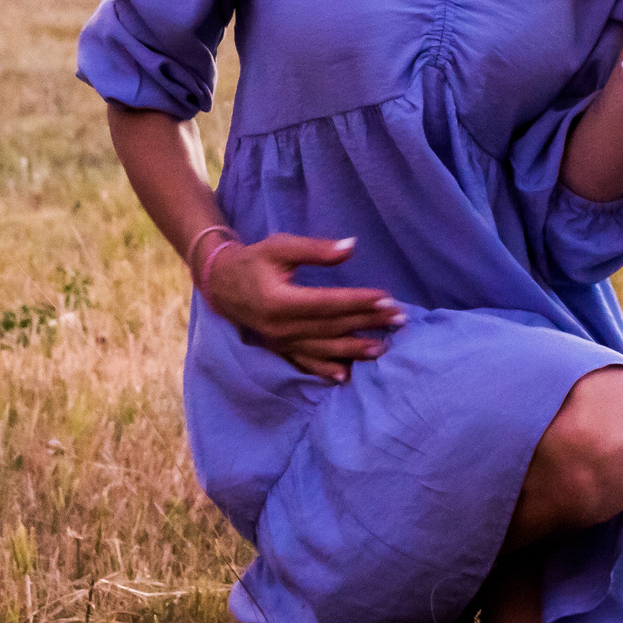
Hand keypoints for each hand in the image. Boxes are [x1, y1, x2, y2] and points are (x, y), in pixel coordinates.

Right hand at [201, 234, 401, 383]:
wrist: (222, 285)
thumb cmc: (255, 261)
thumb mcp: (280, 246)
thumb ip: (315, 249)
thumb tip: (351, 247)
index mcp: (279, 300)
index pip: (328, 303)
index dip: (358, 301)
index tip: (386, 298)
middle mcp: (281, 327)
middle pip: (331, 327)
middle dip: (367, 322)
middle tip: (400, 318)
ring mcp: (281, 343)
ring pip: (323, 349)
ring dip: (355, 349)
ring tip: (384, 347)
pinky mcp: (280, 350)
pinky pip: (307, 363)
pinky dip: (327, 371)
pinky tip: (347, 375)